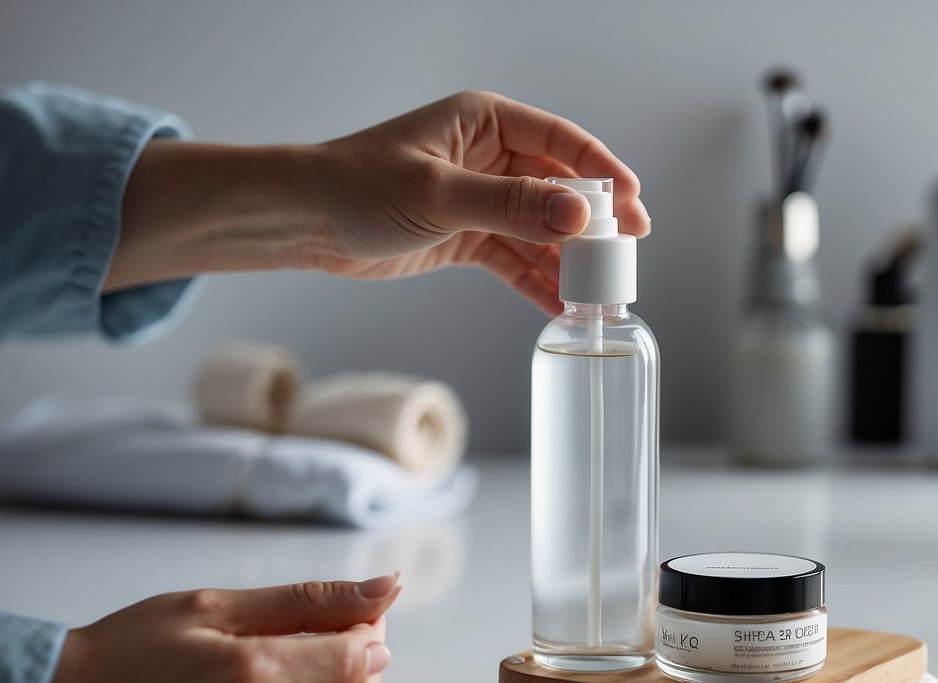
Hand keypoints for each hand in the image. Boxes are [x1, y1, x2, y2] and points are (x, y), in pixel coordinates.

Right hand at [11, 574, 402, 682]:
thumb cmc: (130, 647)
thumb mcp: (216, 605)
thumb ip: (307, 599)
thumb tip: (383, 588)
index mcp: (249, 668)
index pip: (353, 656)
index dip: (374, 628)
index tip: (369, 608)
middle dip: (372, 665)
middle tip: (358, 633)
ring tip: (332, 662)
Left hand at [106, 91, 649, 315]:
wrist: (303, 221)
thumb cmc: (357, 187)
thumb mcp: (439, 194)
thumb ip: (510, 205)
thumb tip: (577, 216)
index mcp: (486, 122)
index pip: (561, 141)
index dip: (603, 172)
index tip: (634, 204)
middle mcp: (489, 156)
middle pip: (559, 188)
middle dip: (593, 224)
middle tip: (626, 254)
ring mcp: (480, 198)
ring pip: (540, 228)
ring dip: (566, 260)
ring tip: (596, 292)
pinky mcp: (466, 236)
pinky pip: (514, 258)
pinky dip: (535, 280)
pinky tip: (558, 305)